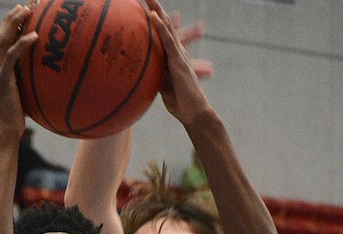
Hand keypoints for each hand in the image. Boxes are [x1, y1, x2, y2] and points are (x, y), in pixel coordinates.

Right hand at [0, 5, 36, 139]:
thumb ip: (28, 85)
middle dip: (10, 18)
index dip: (8, 27)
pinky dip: (23, 44)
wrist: (3, 134)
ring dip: (14, 23)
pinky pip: (13, 56)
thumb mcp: (22, 98)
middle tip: (24, 6)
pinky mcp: (2, 80)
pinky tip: (35, 36)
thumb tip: (45, 81)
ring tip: (27, 10)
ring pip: (3, 40)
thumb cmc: (15, 122)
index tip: (20, 15)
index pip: (0, 44)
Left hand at [146, 0, 210, 123]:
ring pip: (167, 29)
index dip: (157, 22)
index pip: (164, 36)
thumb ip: (158, 79)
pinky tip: (154, 17)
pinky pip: (168, 42)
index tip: (148, 10)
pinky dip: (161, 29)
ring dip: (158, 12)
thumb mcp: (165, 89)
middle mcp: (177, 54)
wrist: (195, 114)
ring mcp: (179, 56)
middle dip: (156, 10)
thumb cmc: (181, 105)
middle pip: (165, 26)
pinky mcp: (179, 63)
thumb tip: (147, 75)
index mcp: (173, 59)